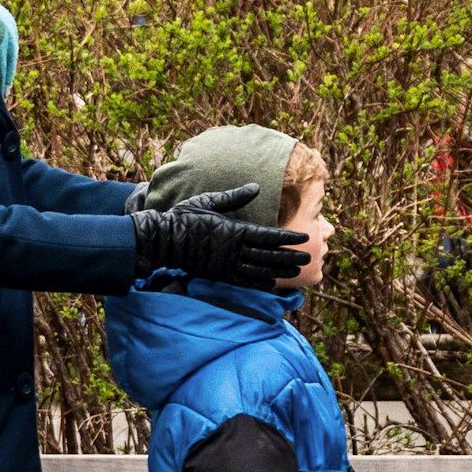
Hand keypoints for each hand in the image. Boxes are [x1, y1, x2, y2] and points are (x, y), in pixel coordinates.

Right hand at [130, 186, 308, 290]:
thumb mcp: (209, 201)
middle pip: (269, 255)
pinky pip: (244, 281)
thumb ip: (234, 197)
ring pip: (260, 270)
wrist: (163, 240)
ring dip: (280, 271)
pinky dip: (260, 283)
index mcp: (235, 230)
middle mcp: (234, 250)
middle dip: (290, 256)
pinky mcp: (219, 274)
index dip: (289, 237)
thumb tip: (256, 187)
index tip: (305, 238)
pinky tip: (272, 283)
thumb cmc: (184, 217)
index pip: (269, 235)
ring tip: (297, 271)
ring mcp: (227, 265)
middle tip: (309, 257)